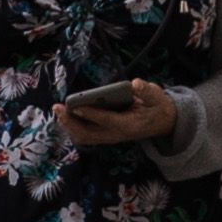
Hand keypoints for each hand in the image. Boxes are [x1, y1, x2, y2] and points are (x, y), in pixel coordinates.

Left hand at [55, 80, 177, 148]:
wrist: (164, 123)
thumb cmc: (157, 107)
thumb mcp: (158, 97)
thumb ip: (148, 92)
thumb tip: (136, 83)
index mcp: (130, 126)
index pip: (108, 121)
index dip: (92, 114)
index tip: (77, 106)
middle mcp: (117, 135)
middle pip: (89, 134)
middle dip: (72, 122)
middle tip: (58, 108)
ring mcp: (110, 137)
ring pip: (85, 137)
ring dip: (69, 126)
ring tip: (58, 111)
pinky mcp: (106, 135)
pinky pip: (85, 135)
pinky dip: (74, 127)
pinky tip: (66, 115)